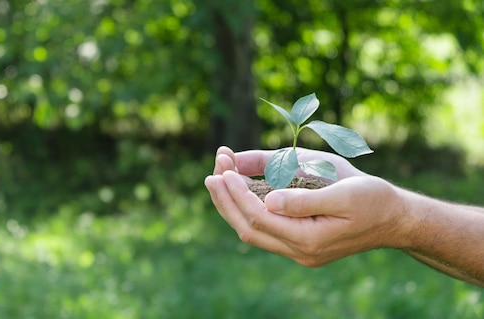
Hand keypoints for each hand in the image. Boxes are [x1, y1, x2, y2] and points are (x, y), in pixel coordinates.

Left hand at [205, 146, 406, 265]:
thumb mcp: (343, 192)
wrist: (395, 219)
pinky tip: (239, 192)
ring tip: (218, 179)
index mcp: (310, 239)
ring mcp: (299, 252)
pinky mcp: (299, 245)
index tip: (224, 169)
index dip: (238, 193)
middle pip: (248, 228)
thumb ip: (304, 199)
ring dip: (232, 206)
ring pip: (252, 232)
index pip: (259, 217)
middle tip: (211, 173)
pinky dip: (246, 210)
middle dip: (226, 200)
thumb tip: (268, 200)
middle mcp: (300, 252)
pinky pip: (263, 230)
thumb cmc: (373, 199)